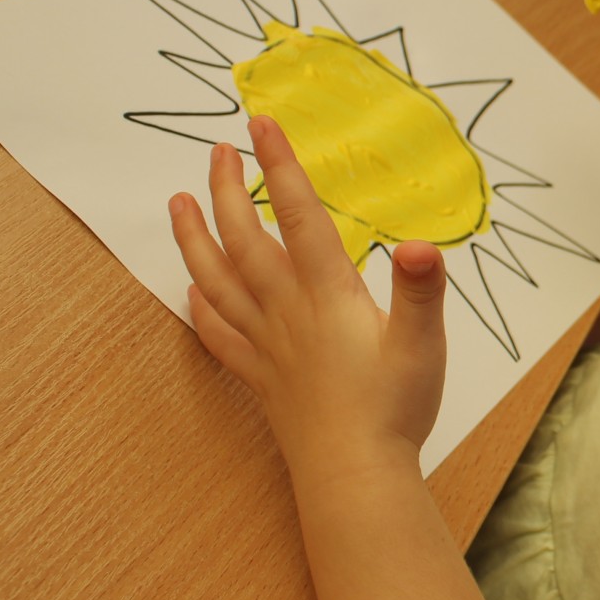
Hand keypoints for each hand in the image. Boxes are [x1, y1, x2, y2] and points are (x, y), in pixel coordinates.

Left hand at [169, 114, 448, 471]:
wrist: (355, 476)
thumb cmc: (394, 408)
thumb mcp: (423, 343)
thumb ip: (421, 290)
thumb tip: (422, 243)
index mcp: (327, 294)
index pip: (298, 216)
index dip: (280, 167)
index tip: (260, 124)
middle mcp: (287, 311)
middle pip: (245, 239)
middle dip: (226, 190)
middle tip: (215, 152)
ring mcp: (268, 346)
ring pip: (218, 280)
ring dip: (194, 238)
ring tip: (176, 203)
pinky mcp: (261, 378)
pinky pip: (220, 335)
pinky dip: (201, 307)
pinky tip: (191, 291)